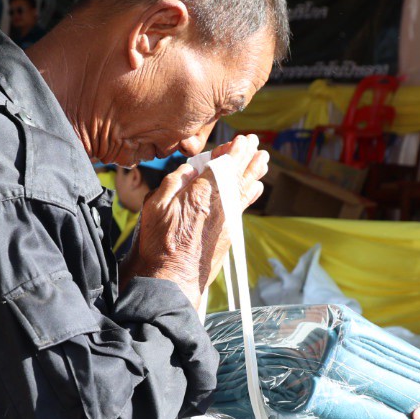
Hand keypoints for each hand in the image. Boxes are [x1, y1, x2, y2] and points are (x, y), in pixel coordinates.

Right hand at [125, 135, 267, 305]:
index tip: (243, 139)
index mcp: (202, 192)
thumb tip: (190, 169)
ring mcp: (228, 219)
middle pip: (240, 174)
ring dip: (255, 173)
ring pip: (246, 190)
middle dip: (249, 157)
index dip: (236, 150)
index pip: (225, 163)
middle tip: (257, 144)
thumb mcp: (156, 205)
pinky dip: (251, 192)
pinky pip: (244, 205)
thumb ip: (174, 182)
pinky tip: (256, 187)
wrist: (172, 279)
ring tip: (263, 160)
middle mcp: (221, 203)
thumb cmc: (159, 244)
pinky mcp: (229, 233)